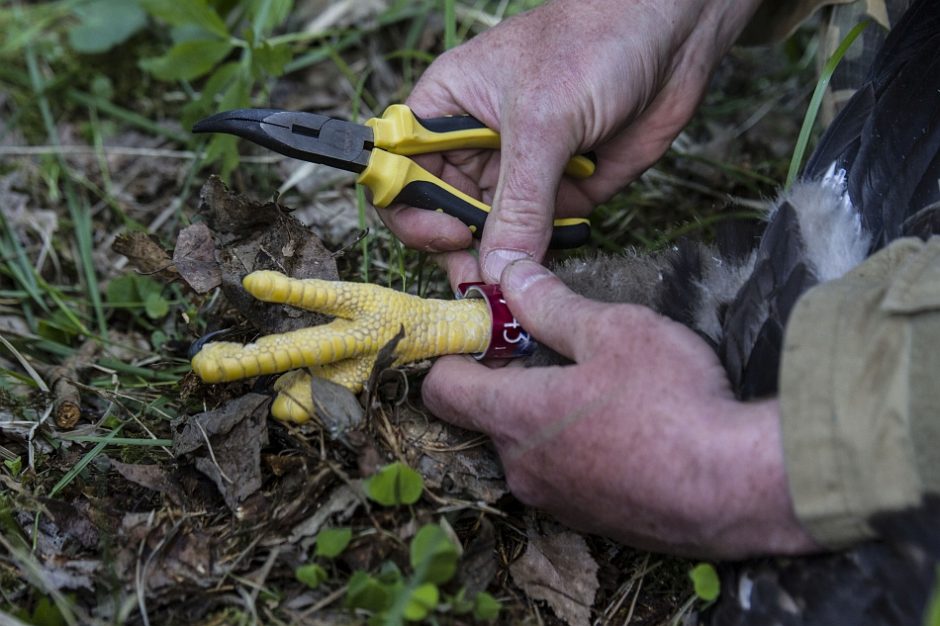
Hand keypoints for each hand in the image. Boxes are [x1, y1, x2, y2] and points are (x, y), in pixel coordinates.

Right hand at [384, 0, 762, 281]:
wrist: (674, 32)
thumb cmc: (596, 39)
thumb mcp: (543, 120)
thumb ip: (518, 201)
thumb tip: (496, 268)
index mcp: (447, 108)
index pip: (402, 169)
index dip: (410, 208)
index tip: (445, 233)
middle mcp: (477, 143)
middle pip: (443, 212)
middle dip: (457, 250)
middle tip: (479, 282)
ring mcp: (520, 171)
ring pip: (492, 233)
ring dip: (500, 263)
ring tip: (515, 287)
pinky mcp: (562, 191)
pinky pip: (540, 238)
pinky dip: (542, 259)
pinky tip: (548, 269)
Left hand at [422, 260, 818, 558]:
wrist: (740, 486)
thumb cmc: (673, 399)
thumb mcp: (613, 330)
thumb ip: (551, 305)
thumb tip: (510, 277)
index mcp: (516, 416)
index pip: (442, 388)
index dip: (455, 354)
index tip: (484, 331)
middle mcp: (523, 468)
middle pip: (487, 416)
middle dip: (509, 380)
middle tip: (556, 350)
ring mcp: (557, 502)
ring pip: (529, 447)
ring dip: (548, 416)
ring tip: (602, 388)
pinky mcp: (593, 523)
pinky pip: (565, 477)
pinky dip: (579, 449)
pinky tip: (628, 429)